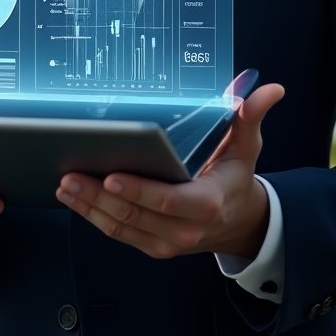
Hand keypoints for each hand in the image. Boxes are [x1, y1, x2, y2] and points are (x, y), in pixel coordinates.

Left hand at [56, 83, 284, 259]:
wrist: (239, 222)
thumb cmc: (236, 177)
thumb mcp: (247, 146)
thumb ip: (250, 116)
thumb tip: (271, 89)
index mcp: (206, 204)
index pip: (167, 201)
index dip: (139, 191)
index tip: (112, 174)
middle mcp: (183, 230)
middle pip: (134, 215)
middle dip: (98, 195)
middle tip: (70, 174)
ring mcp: (165, 243)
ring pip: (119, 227)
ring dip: (88, 207)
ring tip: (64, 184)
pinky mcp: (151, 245)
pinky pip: (118, 233)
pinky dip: (93, 217)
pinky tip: (74, 198)